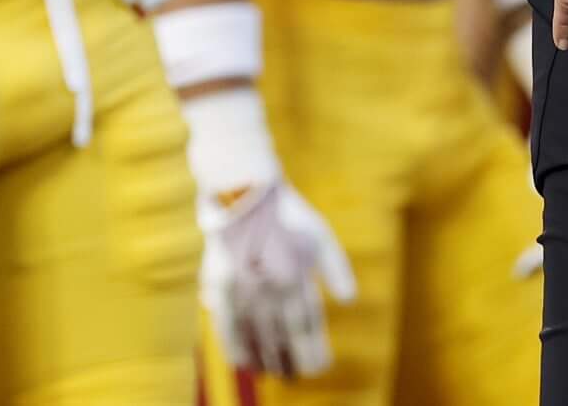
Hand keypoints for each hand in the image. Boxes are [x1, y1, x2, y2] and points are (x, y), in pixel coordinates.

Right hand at [181, 87, 356, 377]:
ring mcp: (241, 287)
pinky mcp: (218, 284)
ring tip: (272, 373)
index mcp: (296, 275)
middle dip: (290, 360)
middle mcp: (269, 286)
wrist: (245, 189)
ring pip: (254, 335)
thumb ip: (336, 268)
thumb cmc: (287, 213)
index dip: (313, 350)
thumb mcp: (320, 235)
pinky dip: (233, 346)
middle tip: (296, 377)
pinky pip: (225, 324)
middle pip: (280, 336)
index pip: (306, 325)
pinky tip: (242, 361)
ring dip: (264, 358)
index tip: (319, 367)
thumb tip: (349, 301)